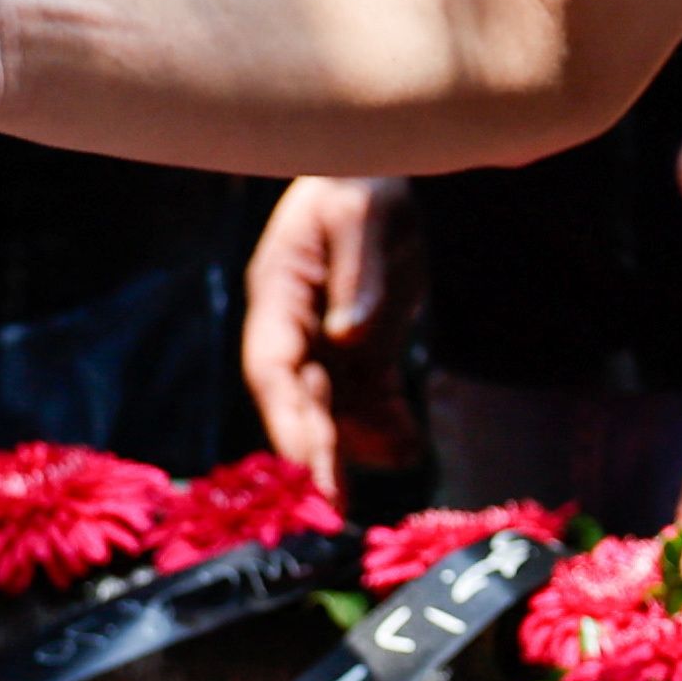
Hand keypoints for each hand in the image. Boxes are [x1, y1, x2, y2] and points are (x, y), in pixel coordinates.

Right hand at [241, 176, 425, 486]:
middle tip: (332, 511)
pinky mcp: (361, 349)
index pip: (271, 368)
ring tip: (383, 477)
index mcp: (279, 294)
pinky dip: (387, 426)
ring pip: (334, 410)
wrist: (381, 169)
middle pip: (298, 402)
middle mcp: (295, 328)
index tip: (304, 466)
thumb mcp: (363, 212)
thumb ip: (361, 271)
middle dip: (315, 455)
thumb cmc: (361, 180)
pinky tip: (409, 447)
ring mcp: (326, 343)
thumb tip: (348, 336)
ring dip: (355, 447)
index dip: (285, 419)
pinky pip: (370, 399)